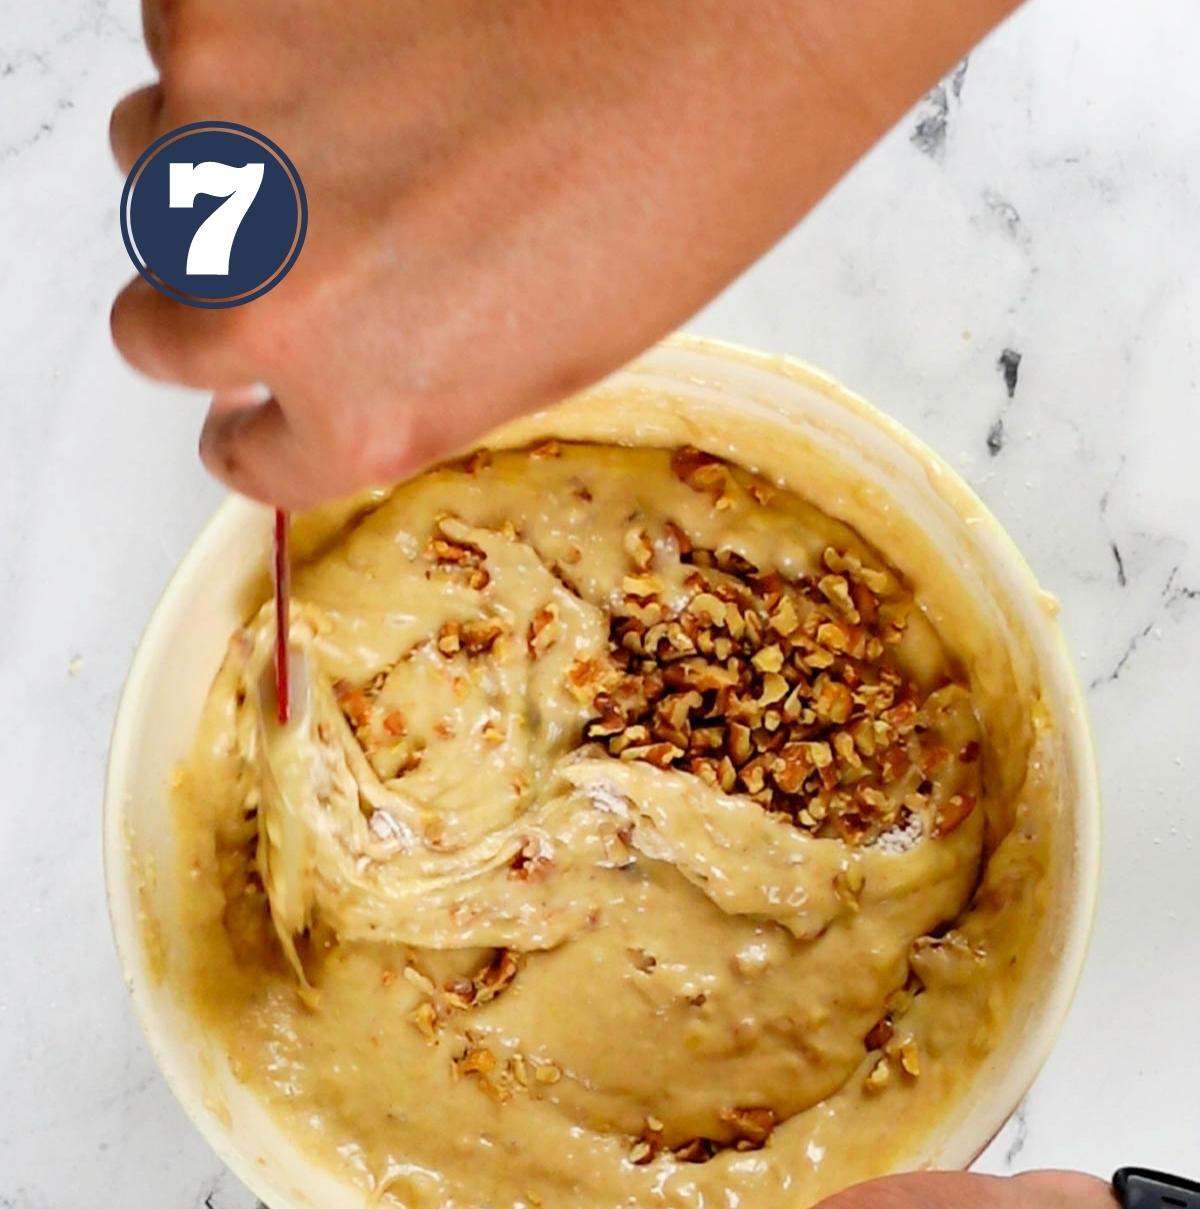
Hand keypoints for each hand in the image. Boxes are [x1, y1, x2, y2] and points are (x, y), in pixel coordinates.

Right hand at [110, 0, 1012, 507]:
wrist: (701, 33)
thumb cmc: (654, 192)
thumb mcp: (518, 365)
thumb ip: (382, 386)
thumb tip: (308, 365)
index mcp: (355, 414)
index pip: (239, 453)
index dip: (259, 419)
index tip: (263, 394)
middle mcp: (268, 299)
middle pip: (154, 324)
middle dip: (216, 296)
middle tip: (302, 244)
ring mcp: (228, 145)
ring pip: (153, 167)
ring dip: (226, 158)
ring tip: (355, 126)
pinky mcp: (216, 7)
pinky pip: (183, 40)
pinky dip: (250, 45)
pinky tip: (356, 45)